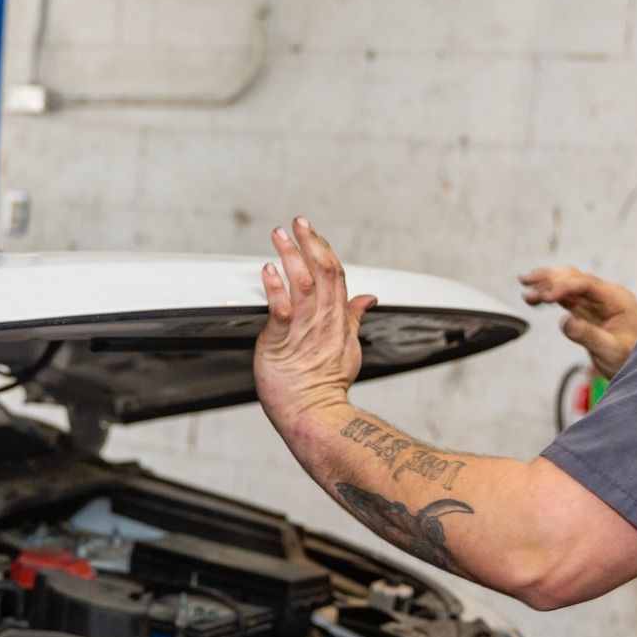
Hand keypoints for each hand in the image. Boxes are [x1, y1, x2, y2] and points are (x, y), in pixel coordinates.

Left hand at [254, 217, 376, 433]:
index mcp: (338, 319)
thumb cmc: (327, 386)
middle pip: (322, 271)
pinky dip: (275, 288)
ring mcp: (303, 330)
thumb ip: (355, 318)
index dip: (324, 248)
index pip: (336, 274)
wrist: (316, 415)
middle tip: (297, 222)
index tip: (312, 231)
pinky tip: (268, 271)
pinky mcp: (280, 343)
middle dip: (309, 242)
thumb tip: (368, 299)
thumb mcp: (350, 348)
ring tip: (279, 236)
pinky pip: (280, 310)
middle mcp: (324, 320)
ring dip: (291, 256)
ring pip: (303, 283)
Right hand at [519, 266, 636, 378]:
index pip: (586, 284)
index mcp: (616, 299)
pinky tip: (534, 297)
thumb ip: (589, 336)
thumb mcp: (611, 351)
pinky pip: (565, 296)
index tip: (546, 297)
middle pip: (574, 278)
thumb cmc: (630, 359)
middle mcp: (606, 295)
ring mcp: (596, 301)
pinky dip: (549, 294)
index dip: (564, 287)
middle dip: (550, 278)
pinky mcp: (586, 310)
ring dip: (546, 283)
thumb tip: (565, 322)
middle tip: (527, 282)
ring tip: (524, 284)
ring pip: (567, 284)